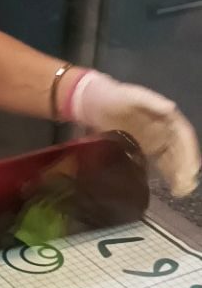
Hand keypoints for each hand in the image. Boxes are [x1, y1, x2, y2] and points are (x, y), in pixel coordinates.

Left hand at [70, 71, 199, 197]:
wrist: (95, 103)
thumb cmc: (115, 96)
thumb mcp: (133, 95)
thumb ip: (151, 101)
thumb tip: (171, 107)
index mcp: (167, 117)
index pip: (184, 136)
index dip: (189, 152)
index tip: (191, 169)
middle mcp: (165, 129)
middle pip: (181, 151)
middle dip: (185, 169)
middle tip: (184, 187)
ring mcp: (156, 140)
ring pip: (174, 159)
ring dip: (179, 175)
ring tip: (180, 192)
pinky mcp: (145, 149)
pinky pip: (161, 163)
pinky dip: (168, 175)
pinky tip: (170, 187)